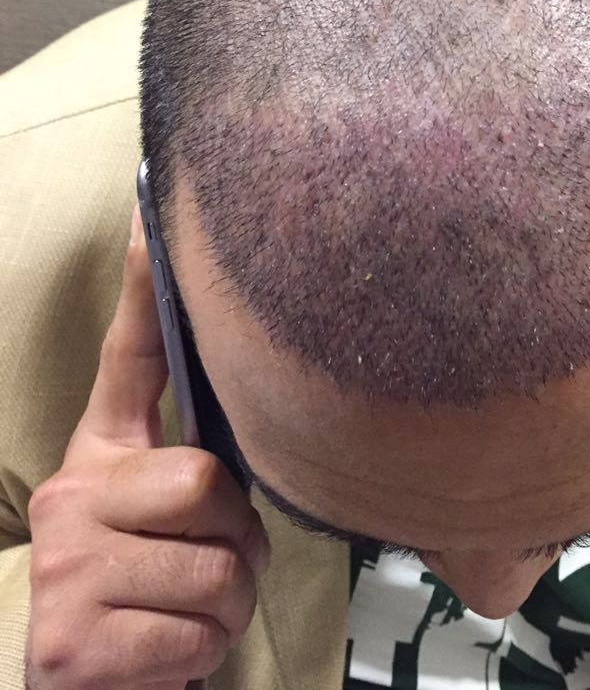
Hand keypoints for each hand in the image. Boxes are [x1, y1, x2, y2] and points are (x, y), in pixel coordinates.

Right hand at [25, 204, 270, 687]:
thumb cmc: (143, 588)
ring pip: (216, 569)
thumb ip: (197, 465)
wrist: (87, 688)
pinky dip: (202, 653)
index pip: (127, 358)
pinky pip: (197, 633)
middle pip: (206, 484)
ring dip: (228, 605)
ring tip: (191, 610)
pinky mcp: (72, 641)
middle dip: (237, 540)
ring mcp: (64, 569)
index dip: (145, 285)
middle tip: (214, 563)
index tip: (151, 210)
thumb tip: (262, 389)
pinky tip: (165, 653)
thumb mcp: (161, 518)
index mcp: (100, 454)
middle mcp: (70, 497)